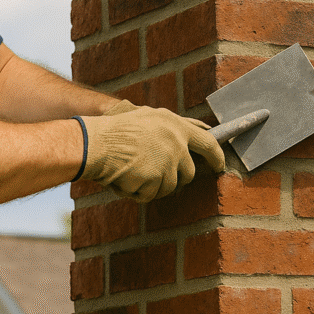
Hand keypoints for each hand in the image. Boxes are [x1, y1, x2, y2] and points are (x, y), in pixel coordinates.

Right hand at [80, 106, 224, 201]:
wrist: (93, 143)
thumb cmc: (113, 131)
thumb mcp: (146, 118)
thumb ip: (169, 128)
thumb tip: (190, 137)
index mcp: (174, 124)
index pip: (208, 142)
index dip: (216, 156)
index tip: (220, 165)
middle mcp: (176, 141)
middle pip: (188, 172)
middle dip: (173, 177)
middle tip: (150, 173)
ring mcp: (168, 160)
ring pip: (168, 186)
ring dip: (150, 185)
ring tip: (130, 169)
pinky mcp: (157, 178)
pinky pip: (150, 195)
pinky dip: (136, 191)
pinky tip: (123, 177)